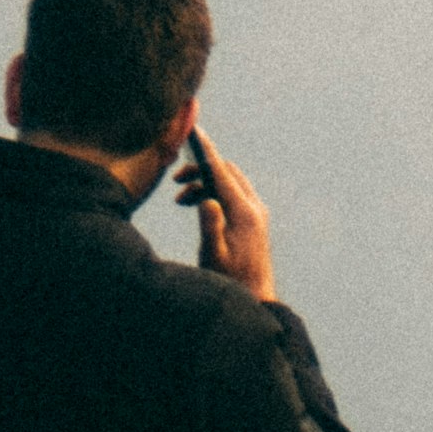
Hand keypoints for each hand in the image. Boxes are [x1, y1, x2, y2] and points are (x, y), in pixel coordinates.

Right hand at [175, 127, 275, 306]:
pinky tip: (195, 207)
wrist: (256, 300)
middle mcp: (254, 207)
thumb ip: (210, 227)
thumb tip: (205, 199)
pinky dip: (214, 193)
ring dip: (205, 183)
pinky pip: (233, 194)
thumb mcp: (214, 256)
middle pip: (227, 172)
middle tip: (176, 182)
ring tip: (180, 200)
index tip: (193, 131)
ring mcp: (256, 213)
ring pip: (230, 182)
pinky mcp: (254, 220)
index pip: (222, 172)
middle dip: (200, 170)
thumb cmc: (231, 282)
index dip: (206, 151)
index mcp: (245, 212)